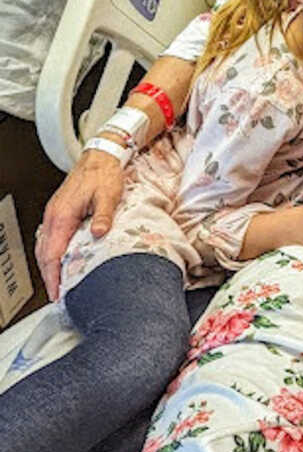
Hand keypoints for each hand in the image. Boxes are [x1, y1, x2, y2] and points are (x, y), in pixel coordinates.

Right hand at [36, 149, 124, 299]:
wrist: (100, 156)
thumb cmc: (104, 174)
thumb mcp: (108, 195)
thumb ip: (103, 216)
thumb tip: (98, 234)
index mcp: (62, 215)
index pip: (53, 253)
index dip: (54, 276)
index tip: (57, 292)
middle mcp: (53, 216)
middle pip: (44, 253)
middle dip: (49, 276)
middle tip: (58, 295)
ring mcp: (54, 213)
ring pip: (44, 246)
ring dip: (48, 266)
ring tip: (58, 283)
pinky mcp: (58, 211)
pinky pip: (48, 237)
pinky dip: (50, 253)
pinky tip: (58, 259)